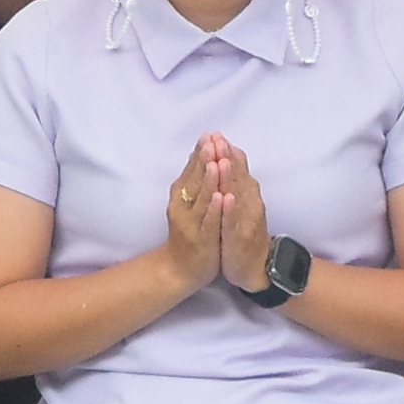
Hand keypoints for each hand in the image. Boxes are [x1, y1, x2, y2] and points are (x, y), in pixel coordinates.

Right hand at [161, 141, 233, 294]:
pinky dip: (215, 209)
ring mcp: (192, 223)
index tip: (209, 135)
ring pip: (202, 199)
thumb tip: (197, 154)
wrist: (181, 268)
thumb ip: (192, 181)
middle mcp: (183, 207)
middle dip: (205, 159)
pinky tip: (222, 198)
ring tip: (216, 162)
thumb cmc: (187, 233)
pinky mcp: (202, 239)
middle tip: (212, 140)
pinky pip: (209, 222)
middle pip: (195, 179)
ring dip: (209, 180)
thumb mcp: (187, 204)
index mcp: (181, 197)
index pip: (191, 170)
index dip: (200, 152)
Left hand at [207, 137, 277, 293]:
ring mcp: (246, 220)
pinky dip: (231, 209)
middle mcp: (249, 203)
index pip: (237, 169)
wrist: (257, 267)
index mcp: (247, 195)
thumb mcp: (241, 204)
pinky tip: (226, 198)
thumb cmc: (245, 233)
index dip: (226, 151)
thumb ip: (238, 181)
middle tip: (217, 139)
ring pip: (237, 196)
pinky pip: (235, 222)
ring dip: (230, 178)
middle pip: (238, 177)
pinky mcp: (241, 237)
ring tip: (221, 160)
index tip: (215, 134)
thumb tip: (232, 154)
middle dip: (227, 157)